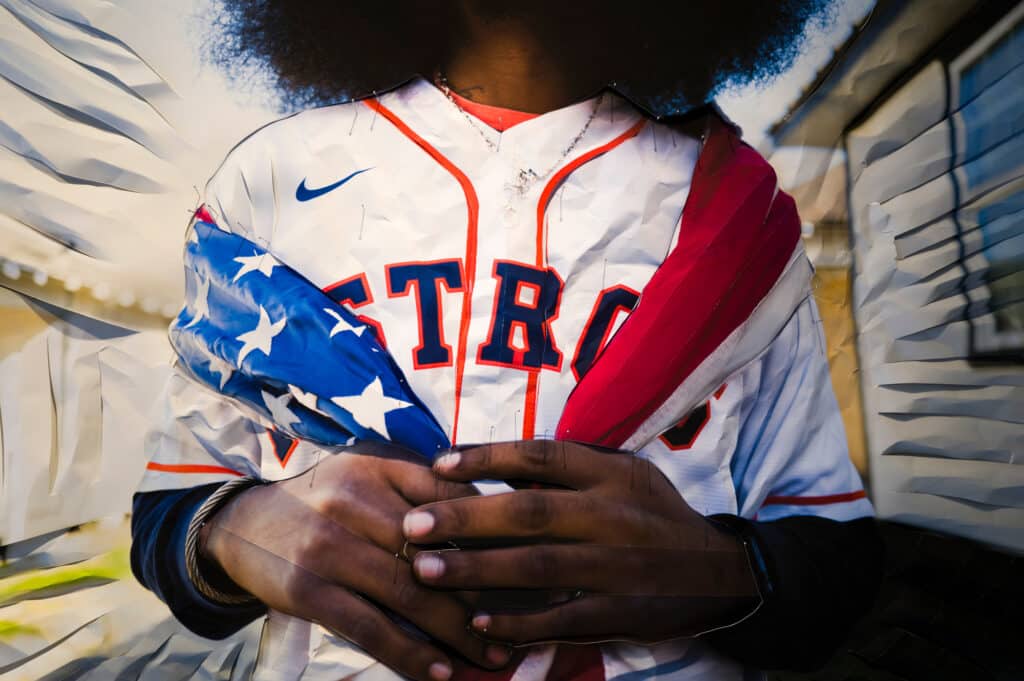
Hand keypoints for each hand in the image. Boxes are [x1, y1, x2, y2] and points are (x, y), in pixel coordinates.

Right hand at [199, 442, 512, 680]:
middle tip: (521, 623)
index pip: (450, 496)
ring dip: (456, 633)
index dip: (495, 531)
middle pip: (436, 553)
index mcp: (377, 468)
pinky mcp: (308, 589)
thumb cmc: (323, 501)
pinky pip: (369, 627)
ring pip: (408, 594)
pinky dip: (409, 654)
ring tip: (490, 659)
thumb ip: (421, 488)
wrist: (242, 526)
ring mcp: (328, 546)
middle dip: (485, 593)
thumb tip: (494, 517)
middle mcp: (353, 500)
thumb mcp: (367, 477)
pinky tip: (439, 672)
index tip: (532, 561)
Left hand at [402, 440, 758, 645]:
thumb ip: (570, 468)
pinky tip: (477, 623)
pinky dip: (518, 623)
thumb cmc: (655, 514)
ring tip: (425, 570)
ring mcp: (617, 568)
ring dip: (477, 570)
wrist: (720, 571)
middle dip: (466, 519)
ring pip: (537, 568)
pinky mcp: (620, 613)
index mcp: (612, 474)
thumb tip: (495, 465)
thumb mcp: (625, 474)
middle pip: (530, 513)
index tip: (438, 463)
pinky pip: (560, 619)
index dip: (488, 459)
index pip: (543, 459)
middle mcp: (613, 516)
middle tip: (414, 526)